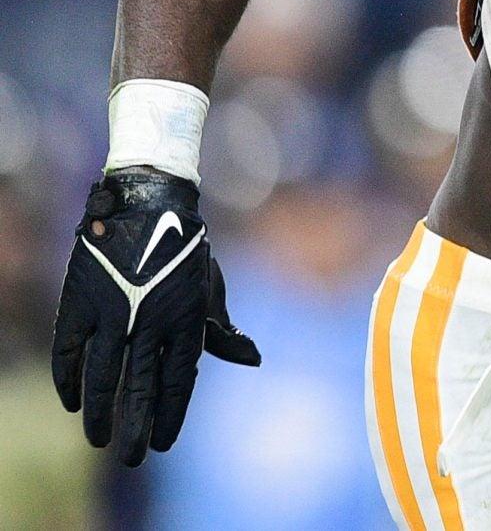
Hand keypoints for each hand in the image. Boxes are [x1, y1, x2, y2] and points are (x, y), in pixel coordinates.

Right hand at [53, 169, 260, 464]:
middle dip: (136, 427)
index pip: (178, 383)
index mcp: (186, 320)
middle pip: (140, 389)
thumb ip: (220, 331)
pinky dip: (68, 380)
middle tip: (131, 458)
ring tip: (99, 439)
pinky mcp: (80, 301)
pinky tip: (72, 401)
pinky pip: (68, 351)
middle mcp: (149, 322)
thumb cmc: (185, 251)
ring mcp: (112, 313)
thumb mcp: (209, 289)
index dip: (170, 416)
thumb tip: (252, 360)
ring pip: (101, 377)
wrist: (148, 202)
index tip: (162, 442)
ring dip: (99, 412)